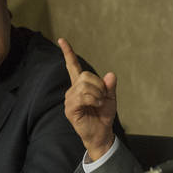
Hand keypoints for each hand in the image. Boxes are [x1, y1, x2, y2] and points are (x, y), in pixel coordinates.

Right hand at [59, 37, 116, 160]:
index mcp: (81, 85)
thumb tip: (110, 75)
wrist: (102, 133)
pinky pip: (81, 97)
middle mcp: (72, 90)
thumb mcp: (110, 98)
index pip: (72, 66)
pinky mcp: (70, 108)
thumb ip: (110, 86)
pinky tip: (95, 105)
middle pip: (84, 75)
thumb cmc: (103, 115)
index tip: (62, 40)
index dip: (68, 53)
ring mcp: (69, 99)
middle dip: (99, 85)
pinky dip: (93, 99)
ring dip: (97, 94)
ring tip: (98, 103)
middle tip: (102, 97)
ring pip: (84, 85)